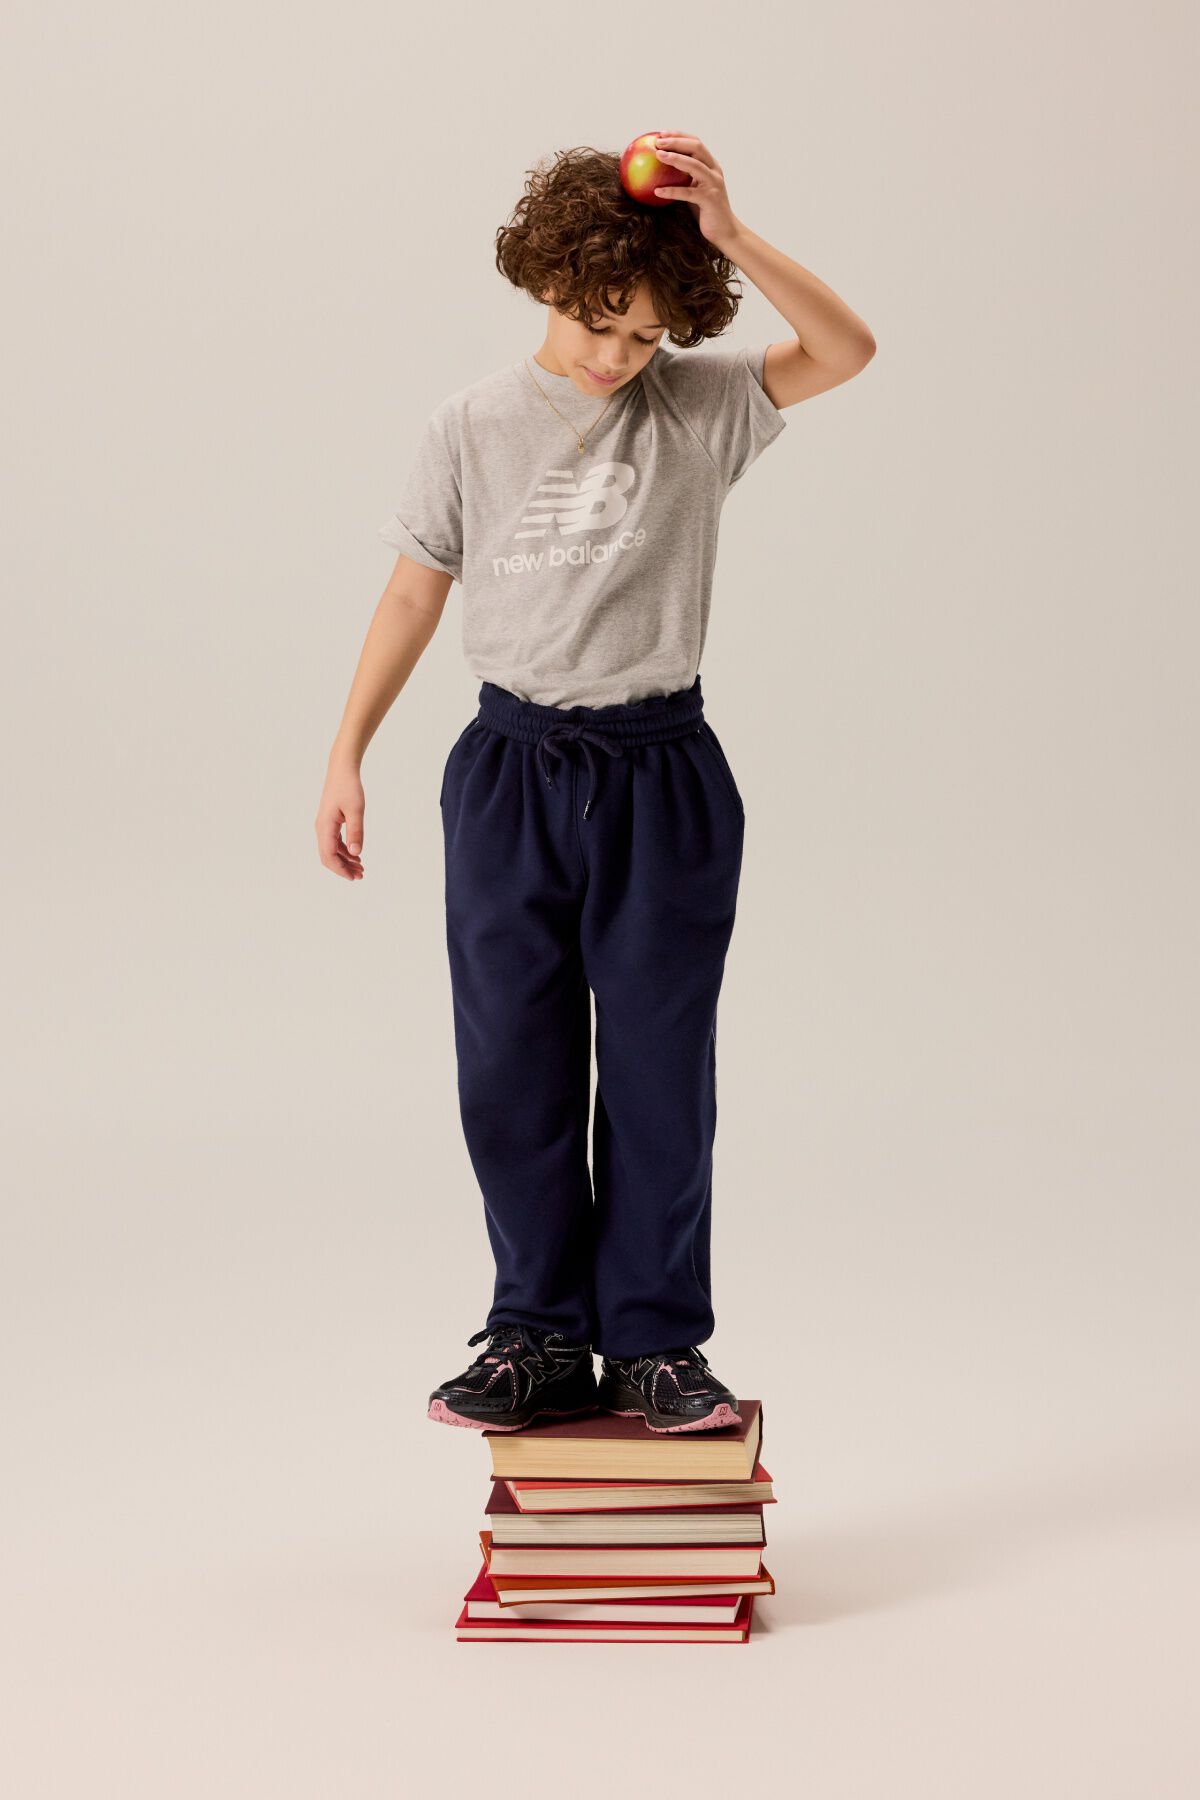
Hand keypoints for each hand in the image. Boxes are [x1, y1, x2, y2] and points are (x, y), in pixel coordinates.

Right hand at [316, 762, 365, 880]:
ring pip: (332, 850)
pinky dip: (344, 851)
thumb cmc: (348, 787)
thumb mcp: (356, 810)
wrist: (342, 770)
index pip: (329, 856)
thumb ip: (356, 832)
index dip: (340, 869)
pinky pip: (334, 842)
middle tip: (361, 875)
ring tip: (361, 867)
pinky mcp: (329, 822)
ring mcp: (324, 826)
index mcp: (325, 827)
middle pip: (328, 856)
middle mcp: (321, 828)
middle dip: (343, 868)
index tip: (354, 877)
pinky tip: (356, 854)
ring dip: (345, 861)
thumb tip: (356, 853)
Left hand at [651, 131, 739, 249]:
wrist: (725, 231)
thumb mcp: (694, 190)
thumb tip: (658, 172)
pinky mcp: (710, 200)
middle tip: (657, 142)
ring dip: (675, 158)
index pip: (696, 143)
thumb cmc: (705, 212)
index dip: (679, 136)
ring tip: (658, 156)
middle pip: (696, 147)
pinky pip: (688, 193)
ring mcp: (713, 184)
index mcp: (711, 166)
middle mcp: (714, 171)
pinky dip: (672, 191)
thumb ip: (684, 179)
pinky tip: (657, 191)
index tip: (661, 133)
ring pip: (694, 165)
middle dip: (676, 141)